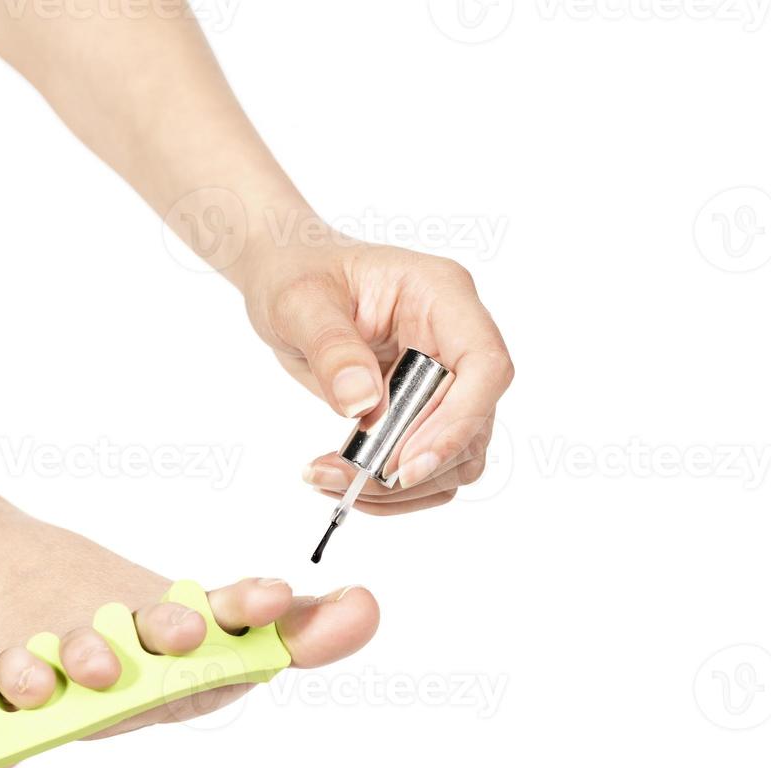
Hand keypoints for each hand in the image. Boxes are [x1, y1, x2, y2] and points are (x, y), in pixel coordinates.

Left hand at [241, 231, 512, 513]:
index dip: (458, 421)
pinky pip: (430, 467)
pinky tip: (340, 480)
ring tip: (329, 479)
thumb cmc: (296, 274)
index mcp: (441, 295)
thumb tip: (361, 405)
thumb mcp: (299, 302)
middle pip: (472, 423)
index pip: (485, 365)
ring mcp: (445, 379)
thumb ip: (332, 349)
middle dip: (412, 463)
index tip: (406, 464)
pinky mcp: (424, 411)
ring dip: (399, 486)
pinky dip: (391, 491)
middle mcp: (455, 339)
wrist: (285, 280)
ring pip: (457, 456)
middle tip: (346, 478)